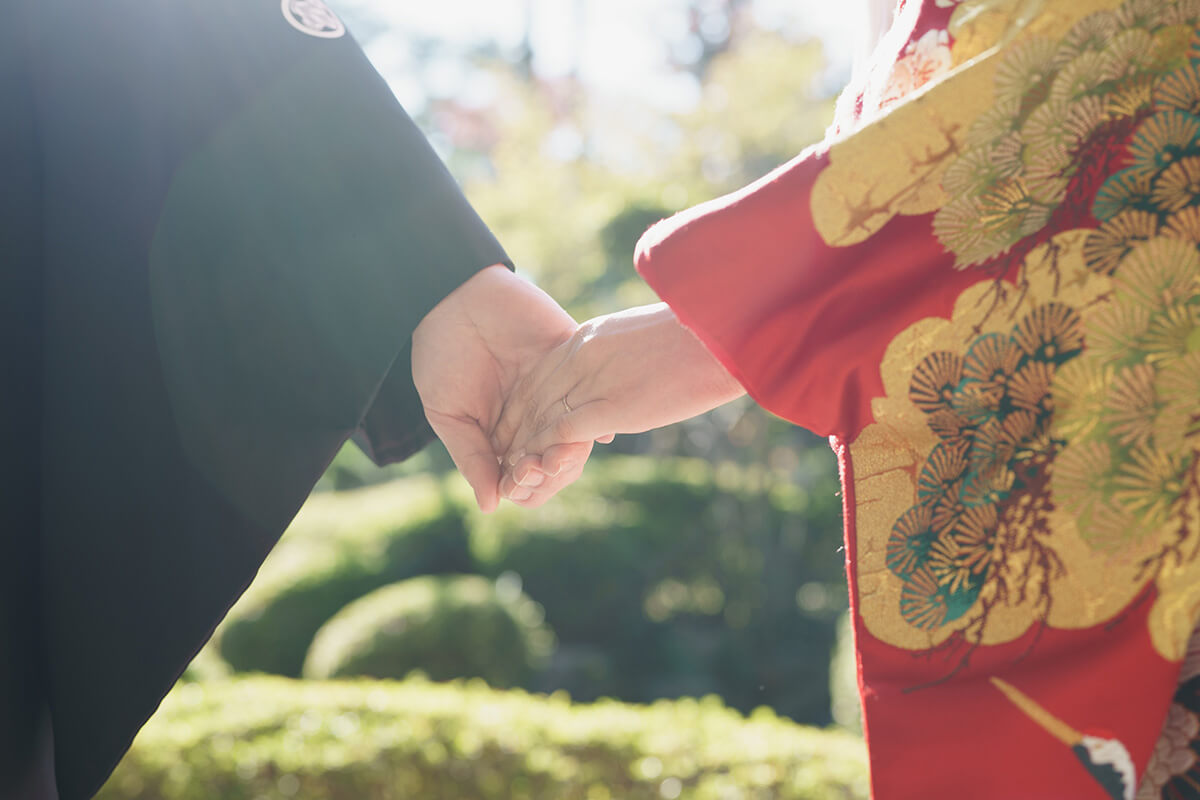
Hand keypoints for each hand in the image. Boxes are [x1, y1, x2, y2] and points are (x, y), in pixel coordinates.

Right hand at [411, 264, 577, 511]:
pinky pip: (595, 389)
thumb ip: (471, 457)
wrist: (452, 296)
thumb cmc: (441, 356)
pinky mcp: (573, 357)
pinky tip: (592, 429)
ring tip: (561, 455)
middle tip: (539, 468)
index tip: (515, 482)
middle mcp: (536, 417)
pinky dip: (597, 413)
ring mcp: (558, 388)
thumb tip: (491, 506)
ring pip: (579, 431)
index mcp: (506, 435)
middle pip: (557, 460)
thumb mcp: (447, 413)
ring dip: (572, 450)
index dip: (525, 486)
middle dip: (551, 472)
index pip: (525, 475)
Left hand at [494, 303, 745, 504]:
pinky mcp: (608, 405)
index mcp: (591, 335)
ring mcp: (593, 379)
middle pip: (533, 393)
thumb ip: (623, 357)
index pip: (543, 370)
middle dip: (515, 424)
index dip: (524, 398)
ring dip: (522, 443)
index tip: (514, 419)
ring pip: (540, 415)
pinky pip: (560, 431)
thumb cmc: (701, 337)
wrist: (720, 334)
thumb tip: (626, 373)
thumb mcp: (647, 338)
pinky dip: (542, 451)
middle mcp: (582, 354)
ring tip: (509, 466)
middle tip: (501, 449)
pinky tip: (532, 468)